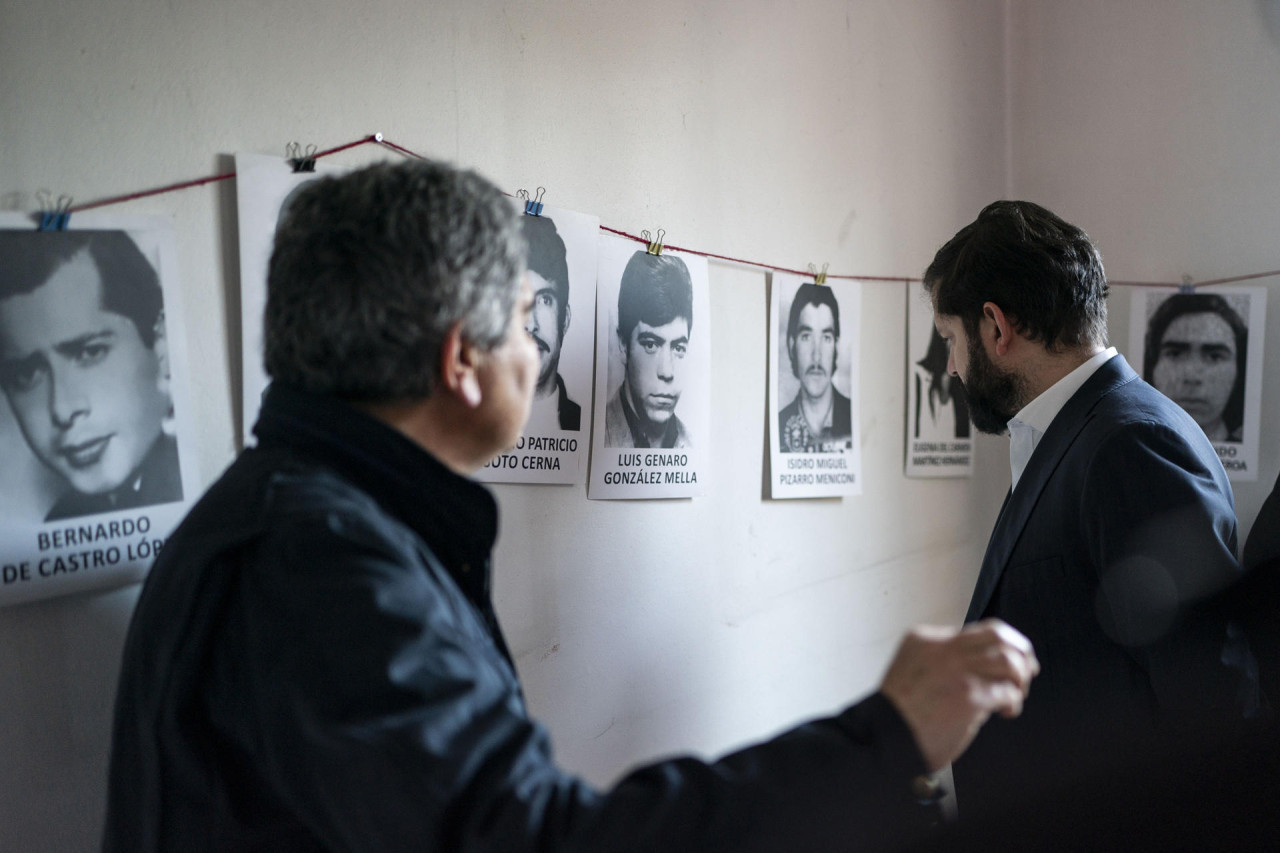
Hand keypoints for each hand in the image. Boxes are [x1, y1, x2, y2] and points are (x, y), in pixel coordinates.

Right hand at [879, 619, 1038, 771]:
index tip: (1010, 659)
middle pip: (998, 634)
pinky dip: (1013, 702)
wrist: (884, 735)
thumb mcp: (910, 667)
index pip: (975, 631)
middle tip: (1028, 669)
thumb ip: (939, 660)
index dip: (999, 645)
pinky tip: (1007, 711)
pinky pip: (1007, 691)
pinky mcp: (970, 696)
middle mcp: (943, 648)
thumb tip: (980, 670)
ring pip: (1008, 659)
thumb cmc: (896, 712)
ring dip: (1020, 678)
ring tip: (1016, 693)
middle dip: (1020, 650)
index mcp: (925, 638)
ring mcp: (958, 670)